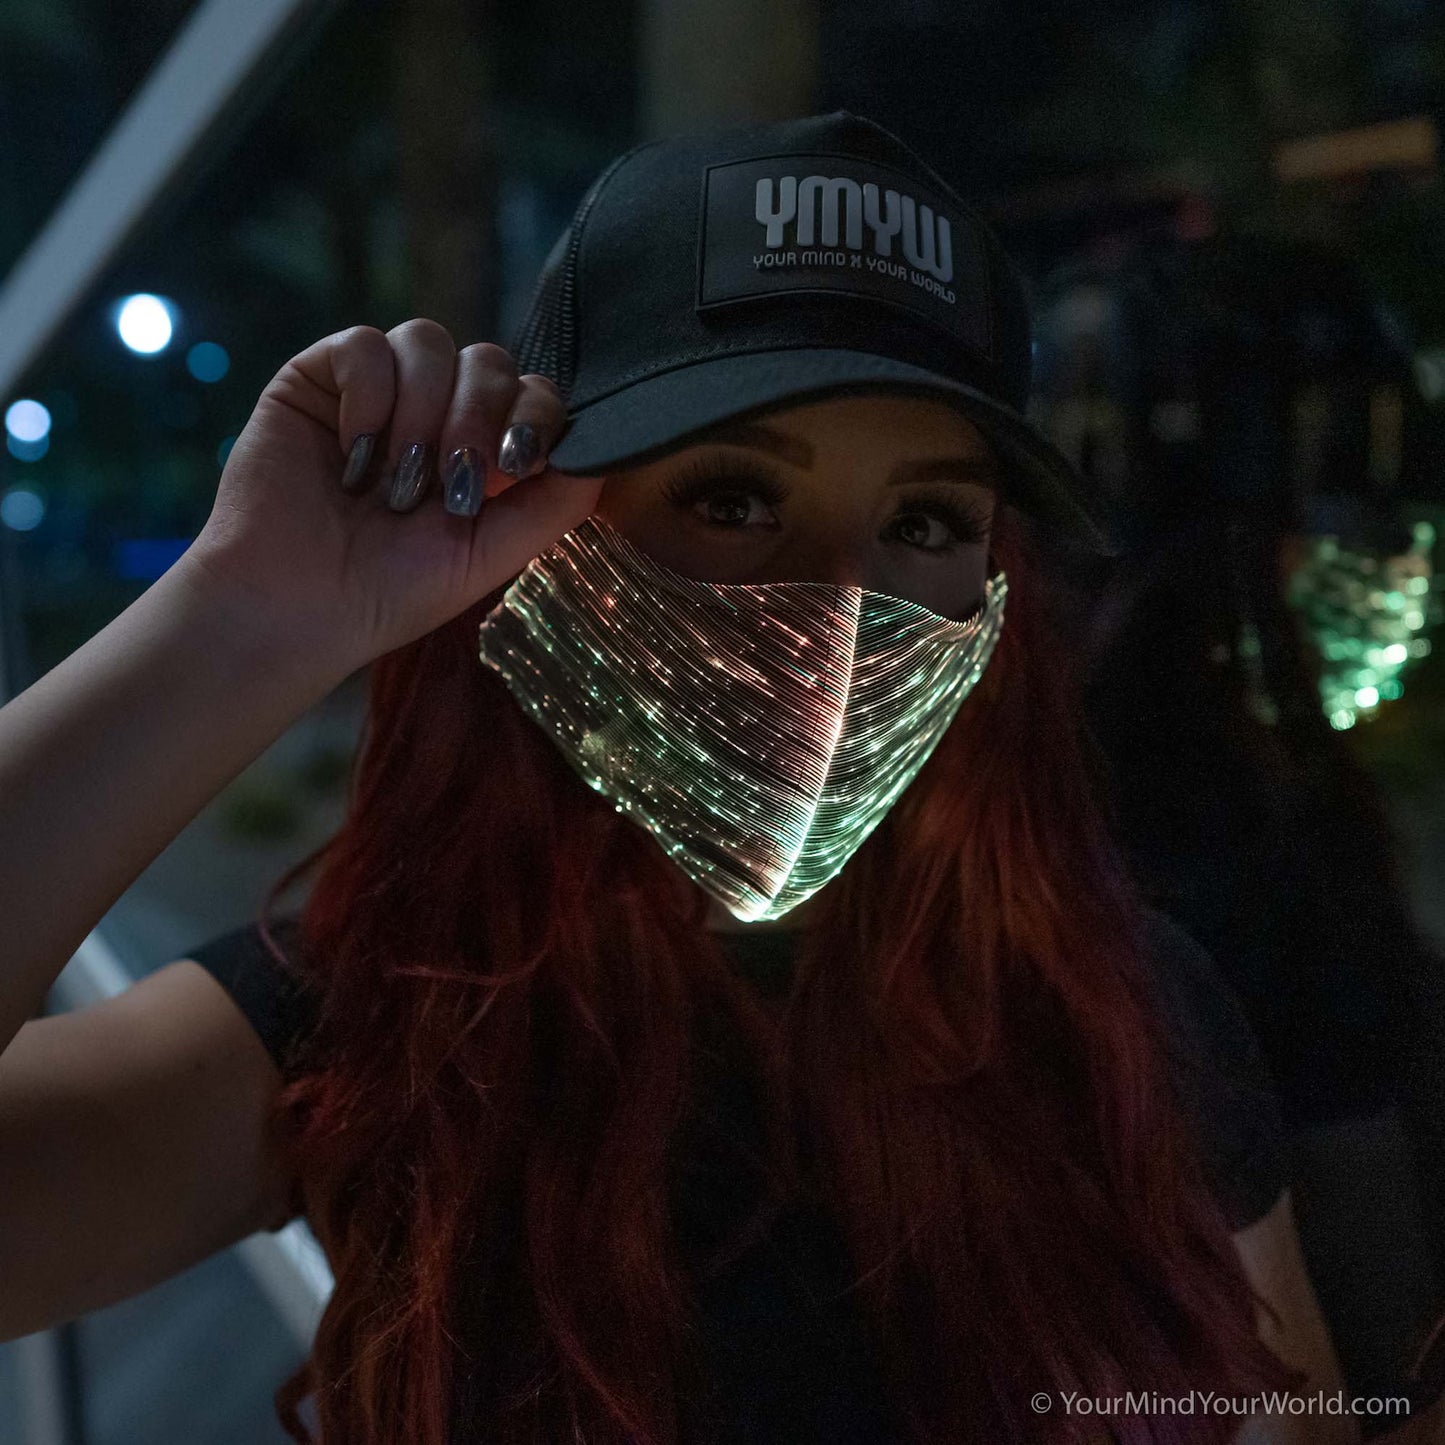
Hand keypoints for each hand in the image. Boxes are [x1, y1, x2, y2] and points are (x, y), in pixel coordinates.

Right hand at [182, 319, 602, 674]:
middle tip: (449, 487)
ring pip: (429, 340)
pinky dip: (368, 397)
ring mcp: (378, 391)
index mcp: (482, 450)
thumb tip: (607, 451)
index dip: (533, 417)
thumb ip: (555, 503)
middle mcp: (435, 412)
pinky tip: (353, 457)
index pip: (533, 394)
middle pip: (488, 360)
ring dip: (422, 414)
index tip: (514, 470)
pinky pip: (364, 344)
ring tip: (397, 485)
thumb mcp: (493, 554)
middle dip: (476, 420)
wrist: (298, 607)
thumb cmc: (392, 592)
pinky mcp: (319, 378)